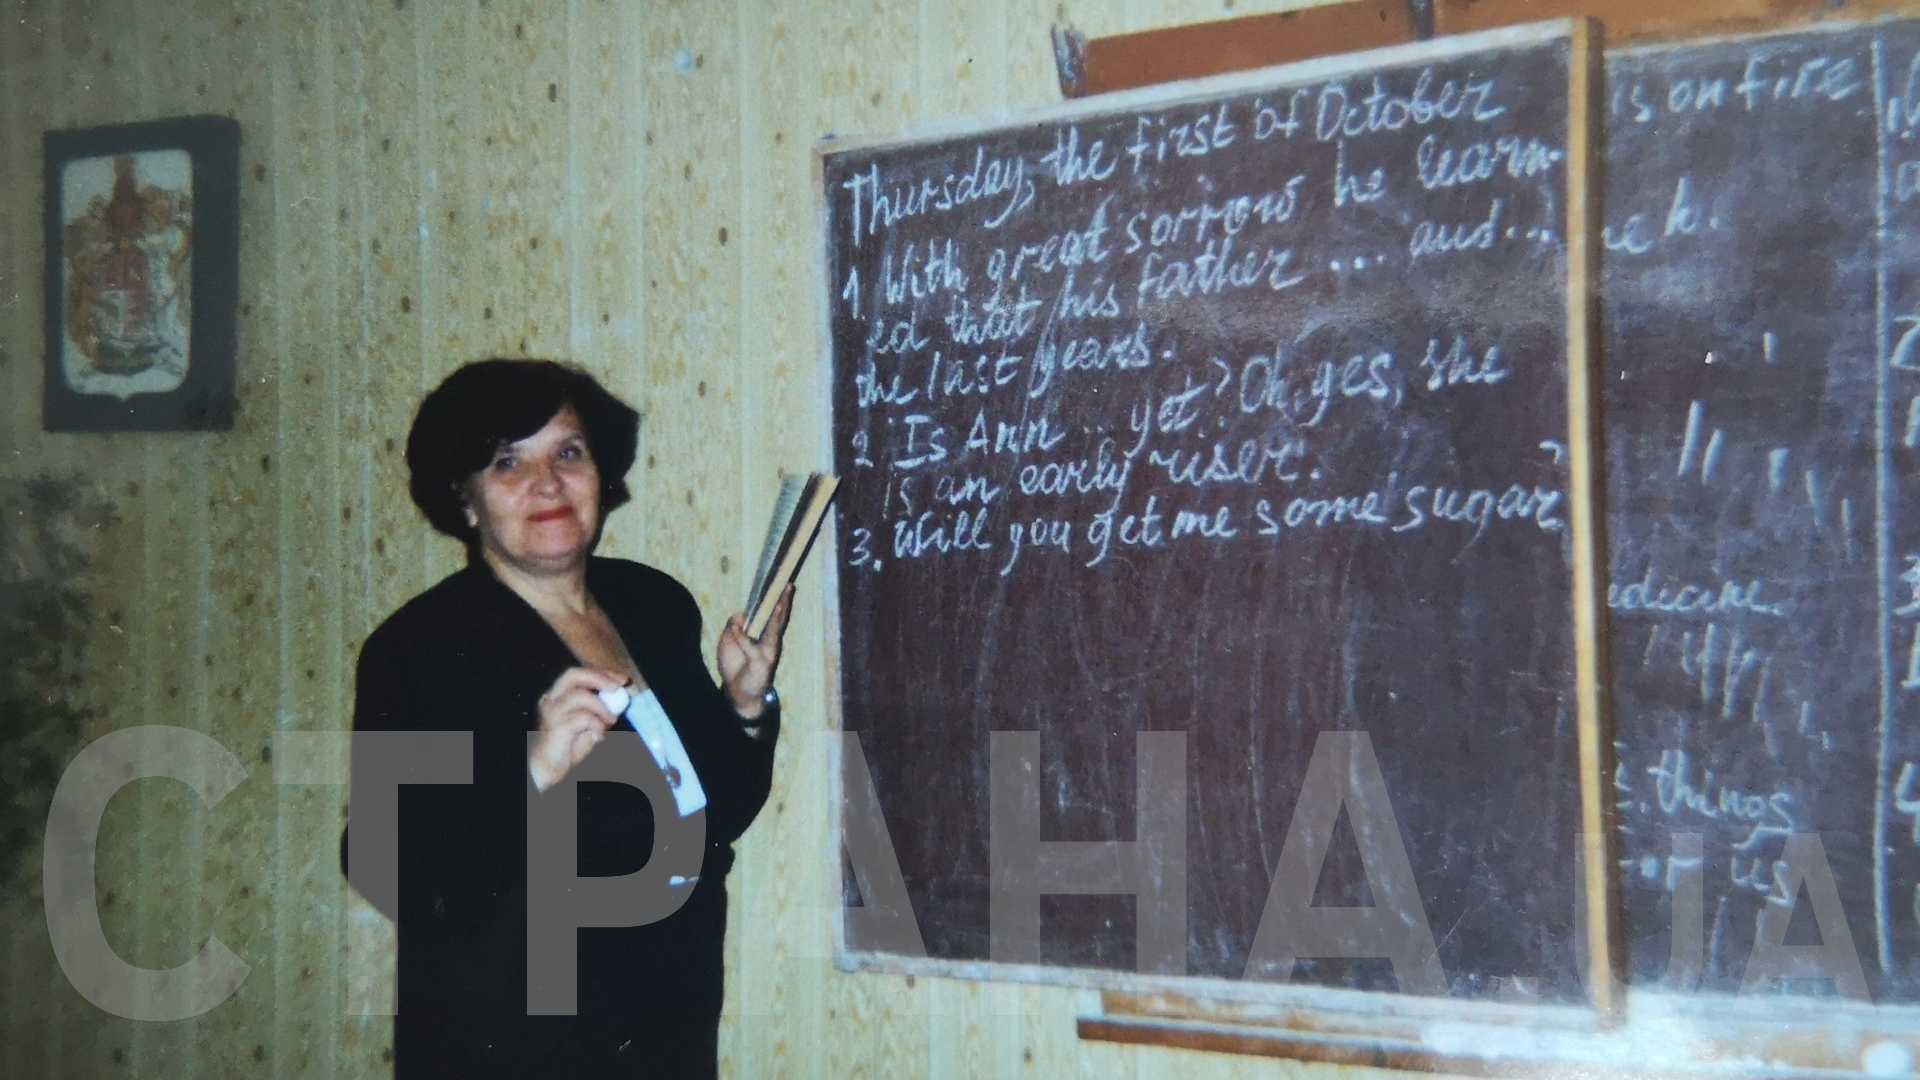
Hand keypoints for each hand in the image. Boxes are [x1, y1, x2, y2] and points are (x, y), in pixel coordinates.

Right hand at [528, 667, 626, 790]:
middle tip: (617, 687)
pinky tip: (599, 735)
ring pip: (580, 696)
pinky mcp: (556, 727)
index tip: (621, 679)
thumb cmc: (567, 745)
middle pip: (573, 675)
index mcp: (557, 695)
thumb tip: (619, 699)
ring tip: (610, 721)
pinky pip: (583, 718)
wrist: (547, 768)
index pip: (578, 674)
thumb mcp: (587, 723)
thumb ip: (599, 710)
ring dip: (601, 707)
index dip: (601, 673)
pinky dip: (597, 724)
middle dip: (599, 677)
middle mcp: (551, 699)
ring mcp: (552, 712)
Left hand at [718, 584, 791, 720]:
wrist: (738, 692)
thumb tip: (740, 615)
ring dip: (779, 614)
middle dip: (783, 601)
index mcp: (759, 633)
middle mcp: (768, 640)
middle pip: (777, 617)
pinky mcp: (763, 661)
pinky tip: (739, 629)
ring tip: (782, 600)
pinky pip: (751, 646)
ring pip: (775, 628)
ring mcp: (768, 650)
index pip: (767, 613)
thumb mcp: (727, 641)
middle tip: (788, 585)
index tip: (775, 583)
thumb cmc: (734, 666)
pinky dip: (742, 638)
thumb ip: (732, 627)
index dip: (771, 600)